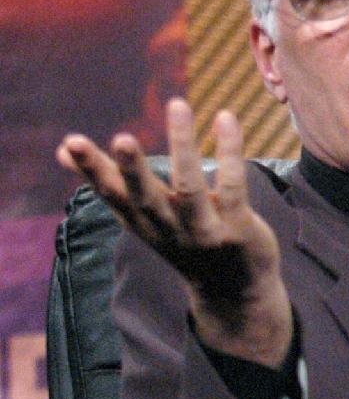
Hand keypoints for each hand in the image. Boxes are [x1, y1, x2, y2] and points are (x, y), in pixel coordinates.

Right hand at [58, 99, 294, 367]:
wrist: (234, 293)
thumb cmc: (183, 241)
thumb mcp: (142, 216)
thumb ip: (109, 182)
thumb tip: (59, 150)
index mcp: (141, 222)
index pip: (112, 195)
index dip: (91, 171)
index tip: (69, 143)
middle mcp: (168, 228)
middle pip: (145, 198)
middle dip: (131, 169)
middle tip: (121, 137)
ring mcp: (204, 230)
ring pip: (191, 188)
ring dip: (184, 148)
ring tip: (177, 105)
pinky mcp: (238, 228)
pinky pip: (234, 186)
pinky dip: (230, 151)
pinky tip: (224, 117)